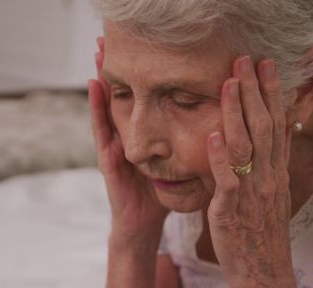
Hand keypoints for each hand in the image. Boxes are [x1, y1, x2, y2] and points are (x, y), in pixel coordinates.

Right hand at [89, 37, 168, 249]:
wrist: (142, 225)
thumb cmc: (159, 194)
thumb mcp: (173, 165)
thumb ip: (185, 146)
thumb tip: (216, 125)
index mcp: (141, 138)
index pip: (140, 101)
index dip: (139, 78)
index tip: (141, 47)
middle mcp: (124, 138)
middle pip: (121, 99)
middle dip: (116, 69)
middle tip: (109, 37)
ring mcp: (114, 147)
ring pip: (108, 107)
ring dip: (102, 79)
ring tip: (98, 52)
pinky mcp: (109, 162)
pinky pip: (102, 131)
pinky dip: (98, 109)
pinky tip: (96, 88)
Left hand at [206, 56, 299, 287]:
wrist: (266, 276)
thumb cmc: (263, 238)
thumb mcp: (272, 199)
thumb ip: (267, 172)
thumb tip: (267, 148)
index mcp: (276, 174)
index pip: (276, 125)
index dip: (271, 95)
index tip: (267, 67)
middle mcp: (268, 178)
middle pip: (263, 126)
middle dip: (255, 91)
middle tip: (246, 60)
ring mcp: (252, 192)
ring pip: (246, 145)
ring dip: (237, 112)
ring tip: (229, 83)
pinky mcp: (232, 209)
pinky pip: (227, 178)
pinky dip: (220, 156)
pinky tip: (213, 133)